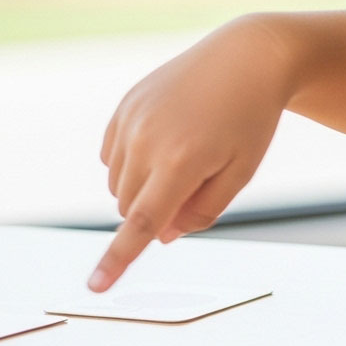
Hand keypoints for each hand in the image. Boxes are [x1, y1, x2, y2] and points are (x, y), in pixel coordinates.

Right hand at [89, 16, 291, 291]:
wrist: (245, 58)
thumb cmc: (251, 119)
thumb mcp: (240, 172)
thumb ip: (202, 211)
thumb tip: (161, 237)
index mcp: (181, 161)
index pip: (141, 222)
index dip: (118, 259)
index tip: (95, 287)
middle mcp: (147, 140)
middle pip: (129, 206)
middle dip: (154, 211)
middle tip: (197, 183)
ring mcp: (131, 120)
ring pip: (118, 183)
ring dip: (143, 187)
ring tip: (187, 154)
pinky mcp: (124, 106)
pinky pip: (112, 156)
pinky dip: (132, 162)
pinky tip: (166, 141)